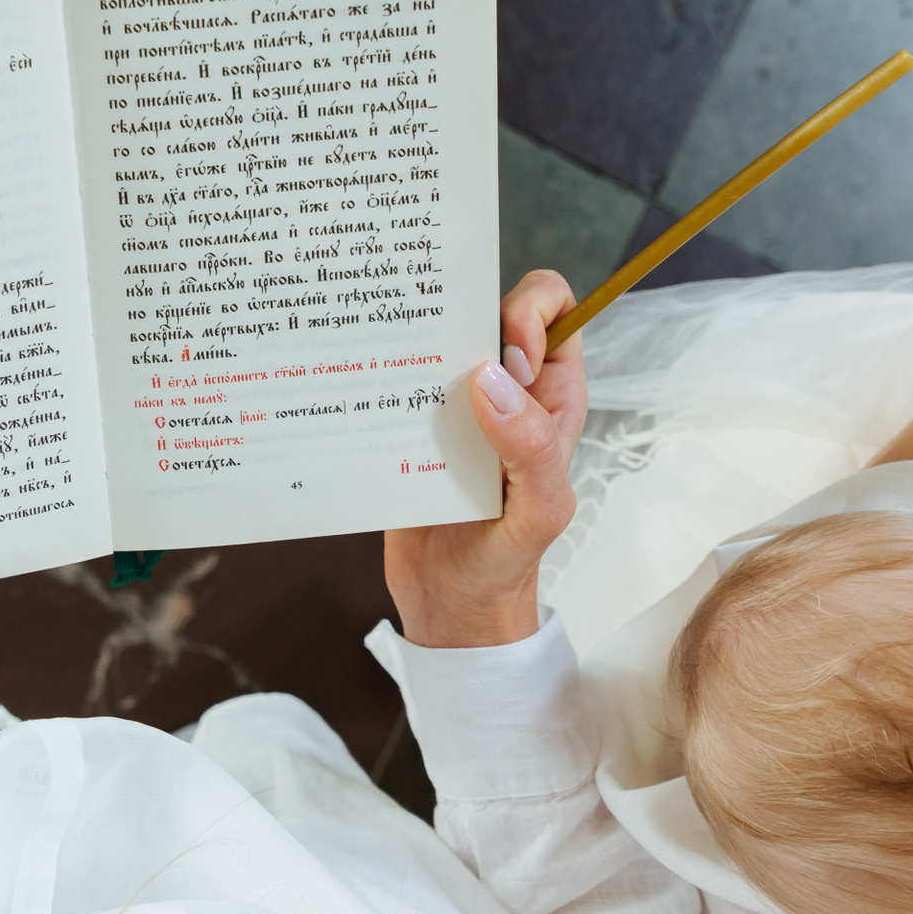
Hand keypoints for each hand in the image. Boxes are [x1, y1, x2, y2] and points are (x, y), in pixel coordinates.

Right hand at [384, 271, 586, 646]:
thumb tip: (493, 379)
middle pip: (485, 308)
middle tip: (436, 357)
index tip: (503, 358)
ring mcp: (453, 403)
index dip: (529, 312)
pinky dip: (374, 374)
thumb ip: (531, 447)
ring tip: (390, 363)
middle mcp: (505, 388)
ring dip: (410, 340)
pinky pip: (391, 377)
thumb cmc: (508, 559)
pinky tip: (358, 389)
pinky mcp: (407, 424)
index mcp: (551, 394)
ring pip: (434, 337)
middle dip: (459, 312)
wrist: (449, 605)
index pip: (554, 310)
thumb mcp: (539, 512)